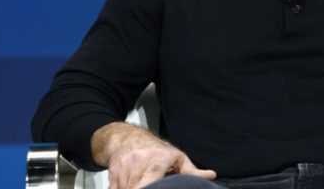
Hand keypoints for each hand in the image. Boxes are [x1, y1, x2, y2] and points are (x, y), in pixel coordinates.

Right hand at [92, 122, 215, 188]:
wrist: (127, 139)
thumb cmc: (155, 150)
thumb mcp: (176, 157)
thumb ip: (191, 171)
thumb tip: (211, 175)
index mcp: (157, 161)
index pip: (153, 182)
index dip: (151, 186)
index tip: (154, 187)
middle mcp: (139, 164)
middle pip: (138, 187)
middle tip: (150, 186)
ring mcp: (124, 169)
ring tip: (143, 184)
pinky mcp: (112, 175)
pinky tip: (130, 186)